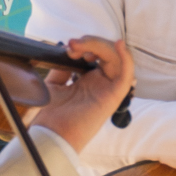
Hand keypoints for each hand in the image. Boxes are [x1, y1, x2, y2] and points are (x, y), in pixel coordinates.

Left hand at [25, 35, 134, 154]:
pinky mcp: (113, 96)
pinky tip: (119, 44)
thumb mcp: (53, 84)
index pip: (97, 53)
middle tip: (72, 45)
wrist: (49, 134)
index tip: (68, 46)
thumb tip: (66, 52)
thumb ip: (62, 68)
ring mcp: (107, 89)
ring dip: (100, 46)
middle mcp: (100, 83)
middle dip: (90, 42)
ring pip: (116, 58)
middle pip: (107, 53)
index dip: (86, 44)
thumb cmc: (49, 115)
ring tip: (80, 47)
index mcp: (87, 80)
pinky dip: (126, 58)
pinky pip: (127, 74)